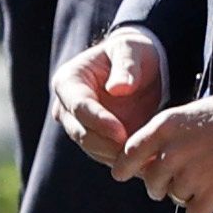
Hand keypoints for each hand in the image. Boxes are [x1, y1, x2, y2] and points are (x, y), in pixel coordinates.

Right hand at [50, 28, 163, 166]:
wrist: (139, 68)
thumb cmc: (132, 52)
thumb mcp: (131, 50)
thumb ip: (126, 65)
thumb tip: (118, 89)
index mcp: (68, 81)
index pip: (78, 106)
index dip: (98, 121)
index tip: (121, 132)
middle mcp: (67, 107)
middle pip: (81, 133)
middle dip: (108, 145)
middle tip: (136, 152)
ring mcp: (79, 126)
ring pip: (94, 149)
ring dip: (117, 157)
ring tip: (144, 160)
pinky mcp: (96, 141)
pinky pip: (107, 156)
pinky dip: (125, 161)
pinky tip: (146, 163)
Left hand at [112, 85, 212, 212]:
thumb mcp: (195, 113)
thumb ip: (173, 135)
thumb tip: (158, 155)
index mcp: (166, 126)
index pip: (130, 152)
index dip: (123, 167)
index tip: (119, 174)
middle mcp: (173, 151)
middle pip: (152, 182)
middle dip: (161, 186)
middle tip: (178, 183)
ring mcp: (191, 175)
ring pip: (175, 198)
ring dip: (187, 197)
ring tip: (205, 186)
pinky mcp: (211, 196)